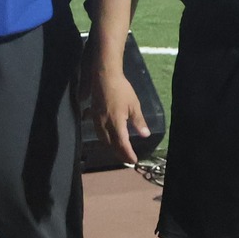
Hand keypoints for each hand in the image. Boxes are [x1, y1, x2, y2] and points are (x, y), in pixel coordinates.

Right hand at [80, 39, 148, 164]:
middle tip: (127, 159)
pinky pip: (97, 131)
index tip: (134, 161)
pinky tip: (106, 137)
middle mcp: (104, 125)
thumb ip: (139, 121)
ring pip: (103, 139)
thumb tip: (145, 135)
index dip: (128, 154)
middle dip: (119, 153)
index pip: (122, 144)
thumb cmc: (121, 89)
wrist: (104, 76)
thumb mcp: (134, 105)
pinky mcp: (93, 115)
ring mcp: (97, 120)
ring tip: (118, 151)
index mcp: (116, 123)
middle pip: (111, 145)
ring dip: (111, 147)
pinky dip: (103, 137)